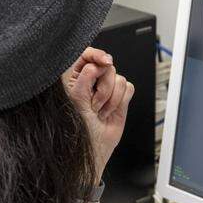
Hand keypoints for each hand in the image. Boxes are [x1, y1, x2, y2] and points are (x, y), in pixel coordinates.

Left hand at [63, 47, 134, 181]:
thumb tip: (97, 65)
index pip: (86, 54)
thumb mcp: (75, 98)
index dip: (97, 55)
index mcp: (74, 77)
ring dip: (110, 98)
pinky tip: (109, 112)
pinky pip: (128, 88)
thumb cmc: (76, 128)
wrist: (93, 148)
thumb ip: (84, 77)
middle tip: (93, 104)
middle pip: (108, 67)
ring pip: (119, 78)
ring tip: (99, 111)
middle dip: (103, 87)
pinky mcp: (120, 98)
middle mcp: (91, 80)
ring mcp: (107, 89)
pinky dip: (120, 101)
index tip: (104, 62)